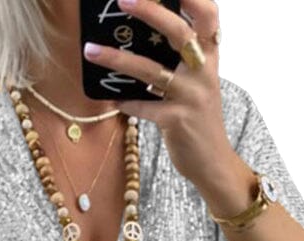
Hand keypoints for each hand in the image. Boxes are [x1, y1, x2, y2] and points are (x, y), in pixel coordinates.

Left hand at [82, 0, 234, 194]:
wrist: (213, 162)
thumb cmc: (198, 117)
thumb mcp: (197, 82)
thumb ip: (178, 59)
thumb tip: (138, 36)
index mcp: (210, 56)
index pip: (208, 15)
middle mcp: (204, 72)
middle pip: (180, 32)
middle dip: (151, 12)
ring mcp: (192, 97)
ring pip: (151, 71)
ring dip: (117, 59)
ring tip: (90, 50)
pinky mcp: (177, 122)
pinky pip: (144, 107)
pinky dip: (125, 102)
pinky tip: (110, 99)